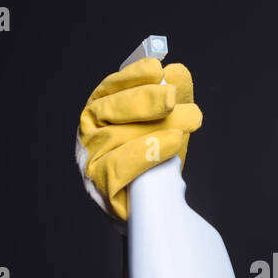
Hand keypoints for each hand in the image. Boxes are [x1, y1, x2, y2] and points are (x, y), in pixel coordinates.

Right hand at [75, 56, 202, 225]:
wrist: (150, 208)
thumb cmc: (153, 163)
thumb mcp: (165, 127)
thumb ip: (171, 100)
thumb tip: (177, 72)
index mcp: (98, 115)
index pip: (108, 90)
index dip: (131, 78)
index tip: (156, 70)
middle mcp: (88, 136)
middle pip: (107, 111)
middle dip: (143, 100)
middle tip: (173, 97)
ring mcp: (90, 163)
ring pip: (115, 138)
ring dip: (154, 127)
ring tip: (189, 120)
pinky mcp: (101, 188)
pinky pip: (119, 168)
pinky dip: (147, 154)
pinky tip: (172, 144)